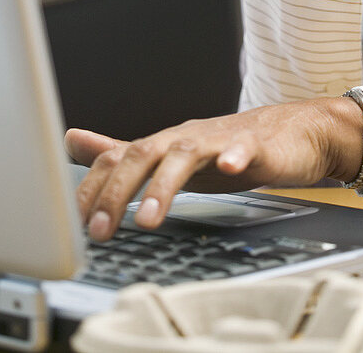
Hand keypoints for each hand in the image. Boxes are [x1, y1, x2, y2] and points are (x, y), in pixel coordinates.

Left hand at [65, 97, 362, 240]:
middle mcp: (185, 138)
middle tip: (100, 229)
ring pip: (185, 152)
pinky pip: (243, 147)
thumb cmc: (226, 148)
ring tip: (149, 218)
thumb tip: (70, 139)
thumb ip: (121, 152)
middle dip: (118, 192)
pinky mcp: (256, 145)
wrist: (291, 133)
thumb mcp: (168, 155)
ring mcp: (219, 139)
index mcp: (163, 144)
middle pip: (143, 153)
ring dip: (163, 184)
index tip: (74, 225)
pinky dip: (234, 155)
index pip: (117, 158)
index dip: (92, 188)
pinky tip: (229, 167)